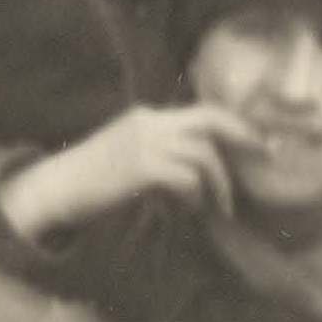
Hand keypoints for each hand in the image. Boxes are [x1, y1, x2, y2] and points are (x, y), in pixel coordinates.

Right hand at [0, 101, 256, 243]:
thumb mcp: (129, 157)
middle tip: (265, 154)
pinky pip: (186, 177)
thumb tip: (198, 176)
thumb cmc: (92, 180)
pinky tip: (186, 210)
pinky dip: (194, 195)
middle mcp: (150, 122)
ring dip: (219, 184)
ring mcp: (145, 142)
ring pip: (203, 154)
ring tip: (219, 207)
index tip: (260, 140)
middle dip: (243, 136)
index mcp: (149, 117)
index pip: (203, 111)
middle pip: (210, 119)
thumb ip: (160, 156)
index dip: (235, 124)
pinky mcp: (140, 167)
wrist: (55, 187)